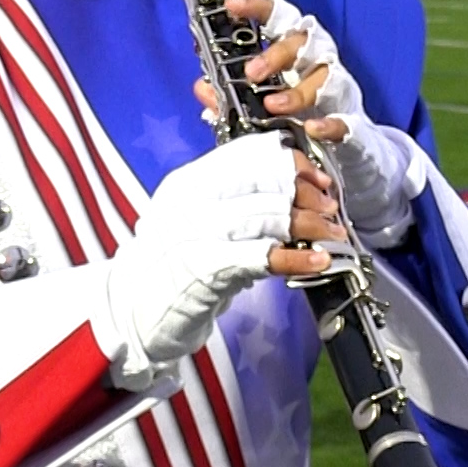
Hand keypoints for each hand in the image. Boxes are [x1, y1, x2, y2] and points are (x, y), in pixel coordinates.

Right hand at [105, 134, 343, 388]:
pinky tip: (319, 260)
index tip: (316, 177)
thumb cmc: (170, 268)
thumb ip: (231, 200)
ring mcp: (196, 233)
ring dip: (310, 225)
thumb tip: (286, 187)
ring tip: (333, 234)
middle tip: (330, 207)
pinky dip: (296, 257)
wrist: (134, 311)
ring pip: (267, 216)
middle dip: (305, 192)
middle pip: (262, 182)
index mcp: (188, 181)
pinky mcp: (206, 269)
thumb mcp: (195, 220)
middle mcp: (190, 201)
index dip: (289, 162)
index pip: (246, 155)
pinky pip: (261, 256)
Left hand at [193, 0, 416, 232]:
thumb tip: (202, 87)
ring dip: (298, 90)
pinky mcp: (354, 124)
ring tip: (273, 105)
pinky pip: (345, 119)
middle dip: (276, 53)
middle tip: (250, 73)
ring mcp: (339, 92)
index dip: (257, 8)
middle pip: (303, 42)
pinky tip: (313, 128)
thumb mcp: (263, 104)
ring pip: (326, 76)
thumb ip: (231, 95)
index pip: (279, 19)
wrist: (349, 154)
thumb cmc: (304, 118)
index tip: (231, 6)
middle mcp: (318, 64)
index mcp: (295, 53)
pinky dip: (329, 124)